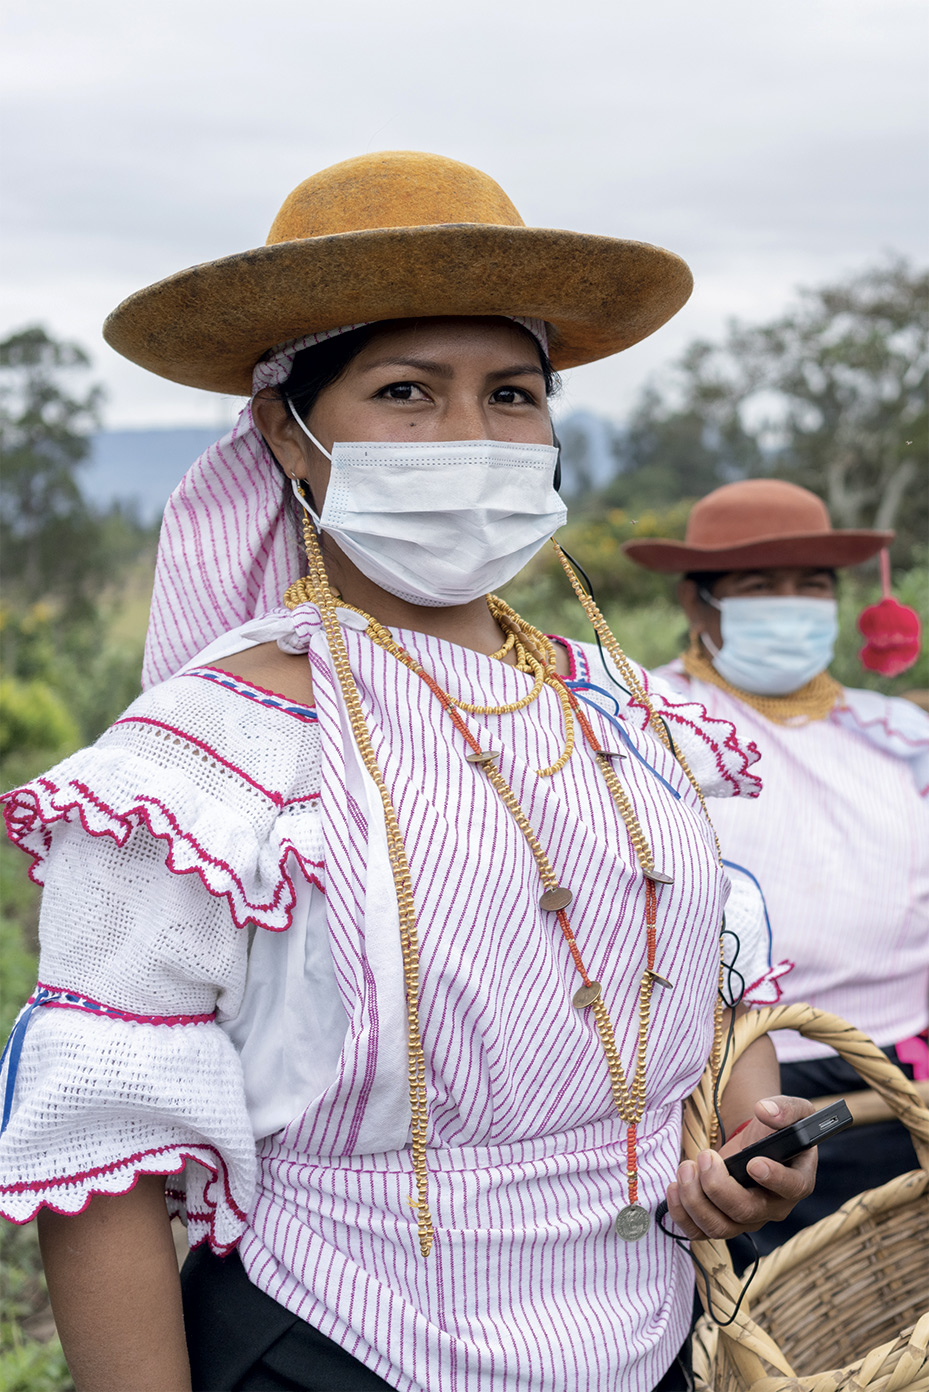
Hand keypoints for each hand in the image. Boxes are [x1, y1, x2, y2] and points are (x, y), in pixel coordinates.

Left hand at [664, 1095, 817, 1240]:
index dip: (774, 1178)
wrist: (755, 1142)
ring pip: (720, 1227)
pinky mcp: (722, 1221)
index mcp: (797, 1180)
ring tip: (686, 1167)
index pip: (792, 1188)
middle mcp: (773, 1207)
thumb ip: (785, 1108)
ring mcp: (746, 1219)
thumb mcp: (792, 1111)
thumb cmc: (777, 1128)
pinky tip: (674, 1186)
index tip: (753, 1162)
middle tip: (705, 1156)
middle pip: (746, 1212)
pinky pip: (699, 1232)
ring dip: (695, 1199)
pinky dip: (681, 1213)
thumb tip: (765, 1110)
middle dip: (718, 1185)